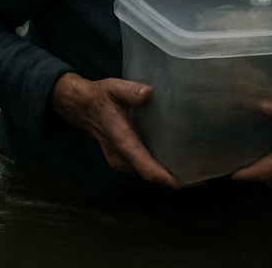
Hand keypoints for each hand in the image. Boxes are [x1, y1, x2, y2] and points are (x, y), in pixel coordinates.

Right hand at [50, 72, 177, 188]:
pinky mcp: (120, 161)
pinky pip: (139, 170)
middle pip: (146, 174)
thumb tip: (148, 94)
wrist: (80, 107)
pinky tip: (163, 160)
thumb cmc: (98, 98)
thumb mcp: (113, 88)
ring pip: (142, 174)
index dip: (160, 176)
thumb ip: (130, 91)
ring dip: (160, 174)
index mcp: (120, 139)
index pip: (142, 164)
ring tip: (182, 168)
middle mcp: (119, 155)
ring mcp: (118, 161)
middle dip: (167, 177)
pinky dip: (152, 169)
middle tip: (191, 174)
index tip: (177, 183)